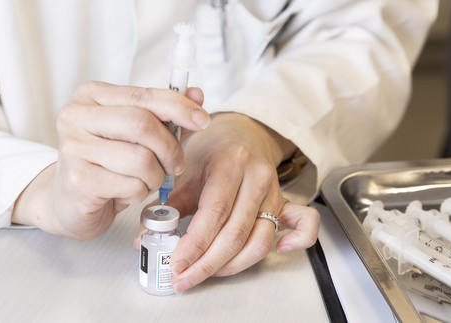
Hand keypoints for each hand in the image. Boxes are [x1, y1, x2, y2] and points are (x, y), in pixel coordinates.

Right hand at [12, 81, 209, 239]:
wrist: (67, 202)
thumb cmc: (104, 165)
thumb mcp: (134, 135)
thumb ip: (164, 115)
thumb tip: (197, 95)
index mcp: (91, 95)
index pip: (143, 95)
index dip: (179, 107)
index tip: (203, 120)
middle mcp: (76, 116)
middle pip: (142, 124)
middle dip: (170, 148)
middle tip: (176, 165)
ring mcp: (73, 148)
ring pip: (141, 159)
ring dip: (156, 176)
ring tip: (147, 180)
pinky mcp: (78, 180)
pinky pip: (131, 185)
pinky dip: (140, 192)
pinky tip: (127, 192)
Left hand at [136, 113, 319, 291]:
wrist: (240, 133)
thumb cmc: (211, 151)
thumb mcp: (185, 170)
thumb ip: (166, 204)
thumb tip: (145, 237)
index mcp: (230, 163)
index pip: (214, 212)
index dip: (195, 244)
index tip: (177, 263)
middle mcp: (257, 178)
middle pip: (236, 233)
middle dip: (207, 263)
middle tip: (184, 278)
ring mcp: (275, 192)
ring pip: (260, 240)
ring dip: (233, 266)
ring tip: (206, 273)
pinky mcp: (287, 202)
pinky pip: (305, 224)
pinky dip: (297, 241)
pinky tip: (279, 251)